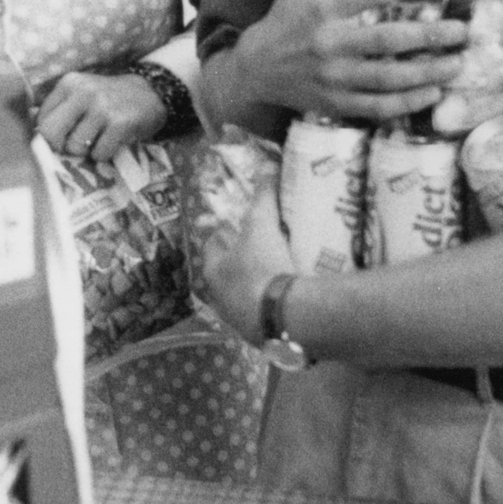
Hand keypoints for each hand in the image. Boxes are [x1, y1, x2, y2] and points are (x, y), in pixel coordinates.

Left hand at [36, 71, 166, 164]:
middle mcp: (83, 92)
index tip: (65, 137)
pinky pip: (99, 154)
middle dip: (62, 146)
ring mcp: (102, 107)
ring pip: (75, 147)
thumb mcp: (81, 94)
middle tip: (77, 145)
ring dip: (87, 152)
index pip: (42, 120)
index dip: (50, 136)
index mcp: (69, 84)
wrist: (151, 94)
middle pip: (52, 134)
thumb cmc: (109, 100)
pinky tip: (113, 142)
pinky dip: (104, 155)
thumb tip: (33, 130)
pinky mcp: (120, 123)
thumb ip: (59, 109)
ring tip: (99, 140)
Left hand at [196, 168, 292, 346]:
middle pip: (228, 273)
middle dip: (242, 262)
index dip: (225, 233)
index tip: (241, 226)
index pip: (212, 245)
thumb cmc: (264, 267)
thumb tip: (267, 165)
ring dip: (257, 286)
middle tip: (263, 249)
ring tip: (279, 272)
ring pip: (244, 296)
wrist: (287, 318)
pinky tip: (289, 300)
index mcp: (213, 270)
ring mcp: (239, 321)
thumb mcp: (263, 224)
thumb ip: (264, 195)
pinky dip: (273, 307)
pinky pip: (264, 316)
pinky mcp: (261, 337)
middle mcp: (219, 298)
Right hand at [220, 0, 468, 123]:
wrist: (256, 66)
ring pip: (387, 77)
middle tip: (461, 30)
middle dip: (430, 35)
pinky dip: (407, 103)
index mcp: (323, 7)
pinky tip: (432, 94)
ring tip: (457, 64)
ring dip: (427, 72)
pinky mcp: (335, 102)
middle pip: (387, 39)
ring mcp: (332, 76)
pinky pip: (377, 106)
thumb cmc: (286, 14)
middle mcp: (328, 42)